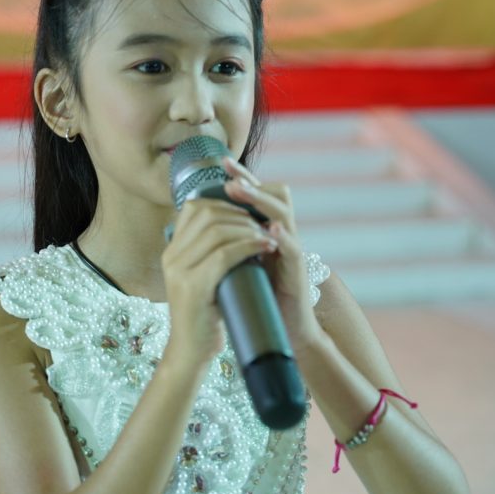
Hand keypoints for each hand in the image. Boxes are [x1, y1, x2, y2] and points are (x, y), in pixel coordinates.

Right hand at [161, 196, 278, 370]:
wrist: (192, 353)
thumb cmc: (205, 315)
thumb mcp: (203, 277)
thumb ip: (210, 253)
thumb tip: (236, 225)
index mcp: (172, 251)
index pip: (195, 207)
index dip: (225, 203)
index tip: (249, 215)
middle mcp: (171, 256)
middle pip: (206, 214)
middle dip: (240, 214)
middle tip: (263, 225)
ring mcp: (179, 271)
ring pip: (217, 231)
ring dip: (249, 229)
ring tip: (269, 237)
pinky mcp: (193, 286)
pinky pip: (224, 254)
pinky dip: (250, 246)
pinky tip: (267, 248)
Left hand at [221, 157, 323, 352]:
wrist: (283, 330)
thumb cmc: (258, 297)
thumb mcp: (238, 264)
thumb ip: (227, 244)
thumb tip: (197, 227)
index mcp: (266, 231)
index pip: (258, 195)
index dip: (243, 177)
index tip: (222, 162)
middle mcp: (282, 235)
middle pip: (276, 195)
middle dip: (252, 183)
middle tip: (229, 175)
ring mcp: (291, 251)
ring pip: (283, 215)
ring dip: (261, 201)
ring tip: (241, 191)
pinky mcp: (297, 272)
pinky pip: (293, 248)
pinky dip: (282, 237)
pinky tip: (269, 231)